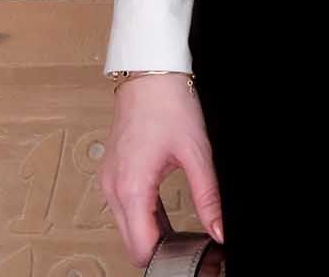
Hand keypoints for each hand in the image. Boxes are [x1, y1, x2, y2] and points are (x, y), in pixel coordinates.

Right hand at [98, 74, 222, 265]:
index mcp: (131, 187)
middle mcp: (112, 188)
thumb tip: (219, 229)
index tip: (189, 253)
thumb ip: (208, 196)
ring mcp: (109, 180)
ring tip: (179, 233)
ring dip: (148, 233)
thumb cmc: (168, 102)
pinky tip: (160, 215)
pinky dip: (141, 216)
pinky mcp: (111, 173)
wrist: (150, 72)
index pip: (141, 248)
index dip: (167, 256)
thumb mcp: (197, 152)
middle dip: (158, 249)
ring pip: (125, 227)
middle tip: (188, 246)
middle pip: (131, 242)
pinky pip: (123, 208)